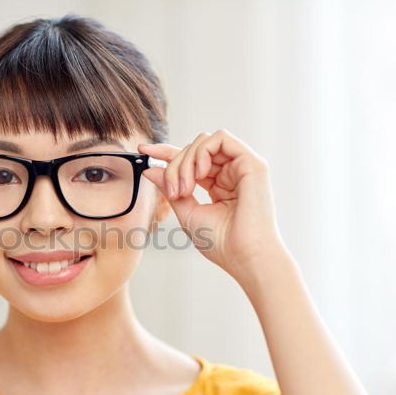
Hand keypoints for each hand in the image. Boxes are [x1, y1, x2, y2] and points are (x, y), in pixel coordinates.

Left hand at [140, 129, 286, 278]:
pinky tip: (199, 173)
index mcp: (219, 185)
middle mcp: (231, 172)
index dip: (166, 152)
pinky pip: (221, 138)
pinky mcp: (252, 162)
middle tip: (173, 191)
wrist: (245, 256)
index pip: (191, 160)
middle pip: (193, 150)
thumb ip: (169, 189)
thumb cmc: (221, 242)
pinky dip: (203, 151)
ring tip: (185, 188)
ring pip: (204, 142)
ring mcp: (242, 166)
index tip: (143, 151)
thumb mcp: (187, 213)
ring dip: (186, 160)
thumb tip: (150, 169)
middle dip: (174, 166)